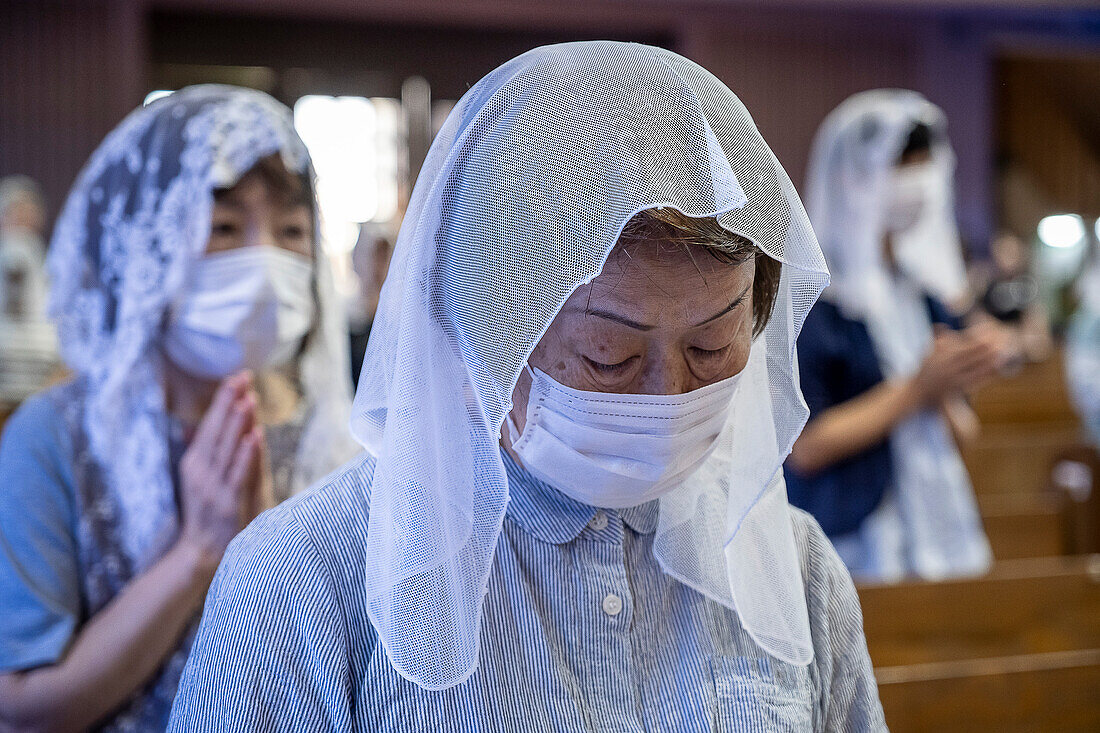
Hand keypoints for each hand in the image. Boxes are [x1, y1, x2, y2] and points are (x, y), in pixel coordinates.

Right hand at [176, 371, 264, 576]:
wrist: (203, 553)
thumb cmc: (207, 512)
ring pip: (227, 449)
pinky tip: (255, 436)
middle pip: (216, 431)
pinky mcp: (228, 502)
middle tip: (242, 378)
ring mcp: (213, 487)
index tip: (235, 377)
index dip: (222, 401)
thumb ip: (202, 452)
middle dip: (229, 403)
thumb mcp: (200, 479)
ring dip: (238, 423)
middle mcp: (200, 471)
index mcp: (194, 462)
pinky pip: (238, 474)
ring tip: (248, 399)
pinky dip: (246, 454)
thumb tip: (193, 426)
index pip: (209, 425)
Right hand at [913, 327, 1000, 404]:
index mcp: (940, 356)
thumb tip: (942, 326)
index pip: (962, 344)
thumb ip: (936, 340)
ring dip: (989, 359)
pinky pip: (975, 380)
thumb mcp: (926, 354)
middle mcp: (947, 366)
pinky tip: (996, 369)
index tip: (988, 331)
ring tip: (1002, 352)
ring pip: (975, 367)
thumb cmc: (922, 372)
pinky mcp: (958, 388)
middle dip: (986, 347)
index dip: (976, 337)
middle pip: (971, 354)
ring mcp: (953, 378)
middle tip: (1000, 339)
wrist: (915, 393)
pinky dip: (986, 374)